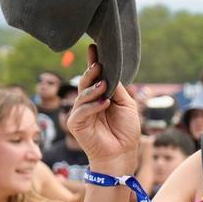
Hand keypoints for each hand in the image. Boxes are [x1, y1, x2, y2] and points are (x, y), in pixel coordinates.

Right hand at [65, 45, 141, 174]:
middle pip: (86, 82)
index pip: (95, 77)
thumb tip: (110, 73)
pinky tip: (104, 103)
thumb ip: (117, 90)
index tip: (94, 48)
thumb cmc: (126, 131)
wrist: (122, 154)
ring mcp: (81, 112)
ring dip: (93, 88)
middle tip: (98, 64)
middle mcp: (89, 102)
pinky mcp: (76, 123)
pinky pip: (82, 110)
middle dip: (91, 71)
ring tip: (104, 84)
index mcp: (100, 96)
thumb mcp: (126, 105)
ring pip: (82, 94)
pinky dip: (93, 105)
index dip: (94, 62)